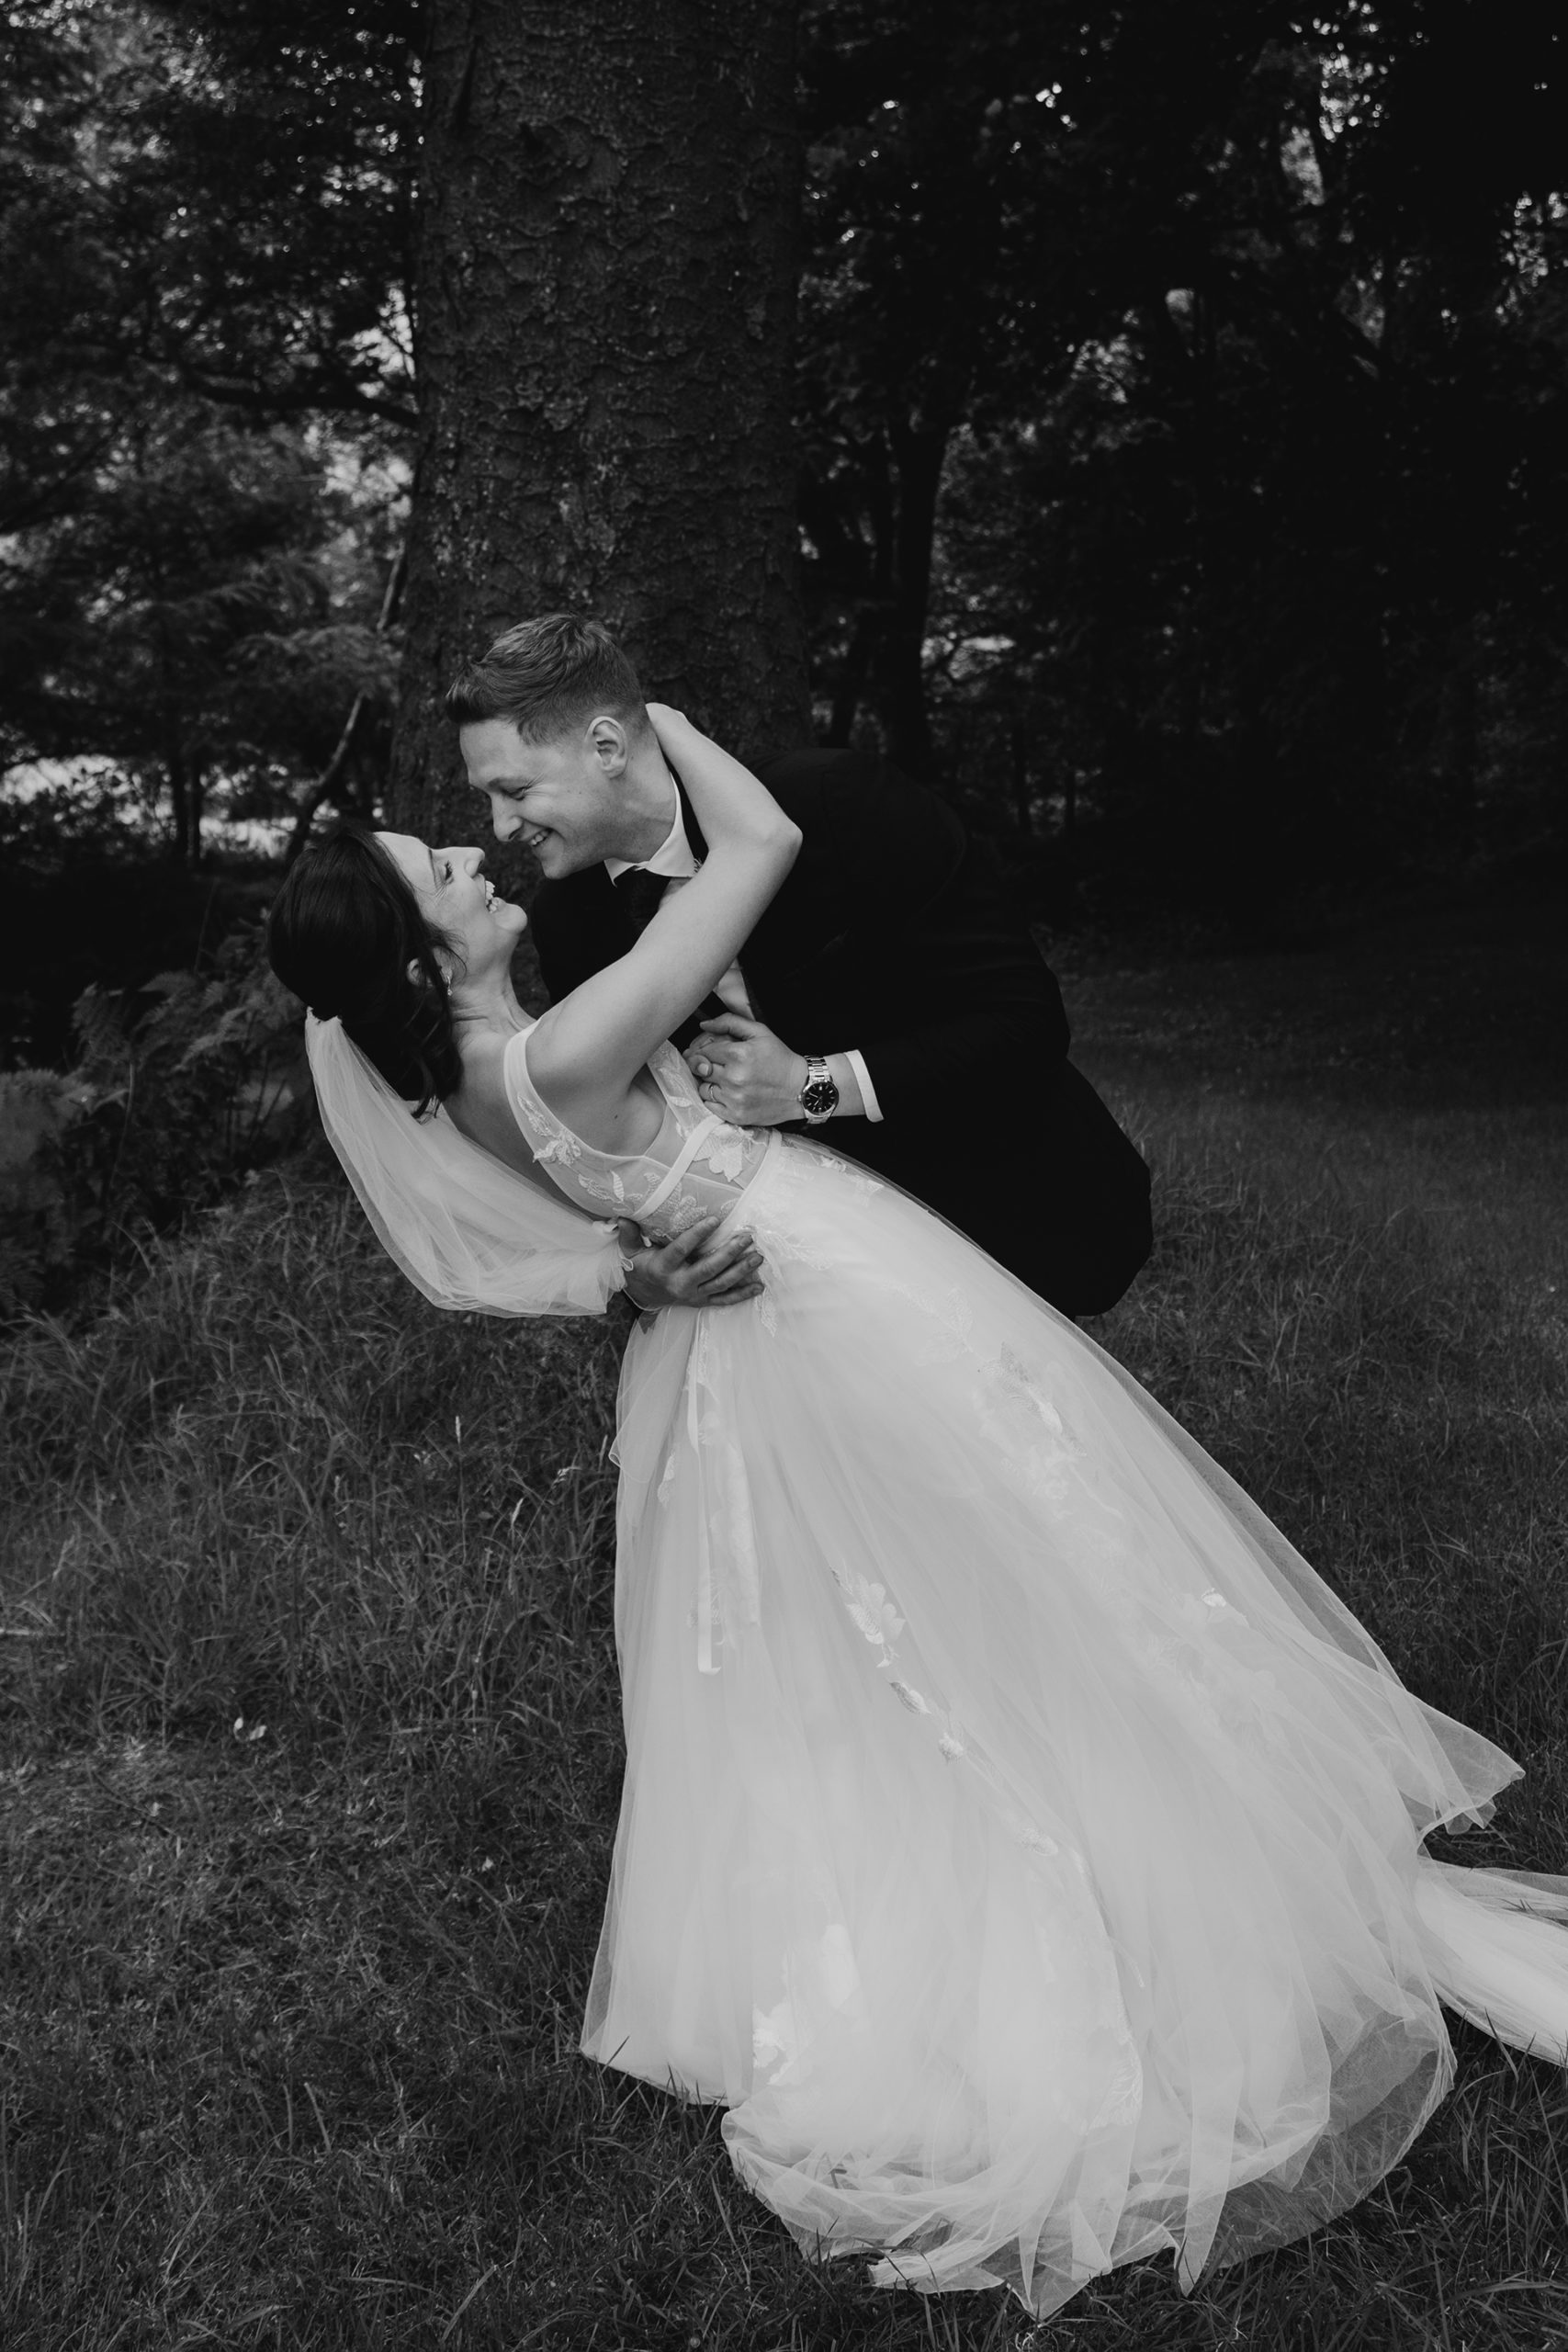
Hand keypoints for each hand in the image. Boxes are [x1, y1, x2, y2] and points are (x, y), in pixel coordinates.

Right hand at [618, 1214, 763, 1311]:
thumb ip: (629, 1234)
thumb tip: (623, 1216)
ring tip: (758, 1256)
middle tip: (747, 1237)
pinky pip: (725, 1300)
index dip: (698, 1234)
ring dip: (742, 1271)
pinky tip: (759, 1286)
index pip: (682, 1250)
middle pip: (709, 1268)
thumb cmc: (640, 1267)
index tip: (715, 1219)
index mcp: (663, 1268)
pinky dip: (743, 1294)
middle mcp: (681, 1283)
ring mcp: (694, 1295)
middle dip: (730, 1252)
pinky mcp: (702, 1302)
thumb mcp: (630, 1251)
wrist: (643, 1296)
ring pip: (722, 1283)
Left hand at [684, 1014, 806, 1126]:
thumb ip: (730, 1022)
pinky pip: (710, 1106)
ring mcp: (734, 1099)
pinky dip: (714, 1099)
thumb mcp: (760, 1032)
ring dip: (708, 1082)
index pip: (704, 1051)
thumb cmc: (780, 1059)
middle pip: (700, 1069)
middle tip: (716, 1064)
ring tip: (724, 1079)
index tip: (710, 1053)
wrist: (801, 1088)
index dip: (704, 1050)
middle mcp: (734, 1078)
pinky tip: (727, 1092)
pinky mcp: (736, 1115)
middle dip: (705, 1065)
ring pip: (703, 1088)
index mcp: (738, 1055)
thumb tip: (704, 1025)